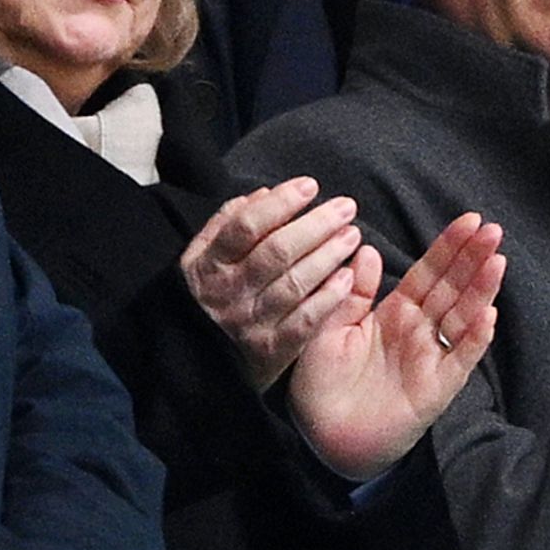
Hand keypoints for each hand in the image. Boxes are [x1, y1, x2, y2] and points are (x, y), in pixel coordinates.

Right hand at [183, 178, 364, 390]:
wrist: (197, 364)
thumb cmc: (211, 297)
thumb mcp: (202, 259)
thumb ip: (227, 224)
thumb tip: (262, 194)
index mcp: (209, 265)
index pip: (245, 227)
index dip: (280, 203)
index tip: (310, 186)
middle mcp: (229, 292)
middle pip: (276, 252)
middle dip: (315, 225)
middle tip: (346, 207)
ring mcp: (250, 322)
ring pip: (294, 283)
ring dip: (328, 256)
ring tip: (352, 235)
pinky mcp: (271, 350)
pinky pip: (304, 320)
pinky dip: (328, 298)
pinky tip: (348, 277)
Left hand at [288, 213, 505, 480]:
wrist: (322, 437)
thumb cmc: (321, 385)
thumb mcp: (328, 328)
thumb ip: (353, 293)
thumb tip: (370, 251)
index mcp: (394, 313)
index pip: (429, 273)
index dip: (449, 247)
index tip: (469, 220)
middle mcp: (418, 331)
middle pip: (453, 288)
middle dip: (473, 259)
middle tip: (493, 228)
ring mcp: (431, 357)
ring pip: (463, 317)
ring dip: (482, 290)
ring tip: (497, 260)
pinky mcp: (437, 387)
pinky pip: (460, 359)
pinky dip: (475, 339)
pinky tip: (488, 315)